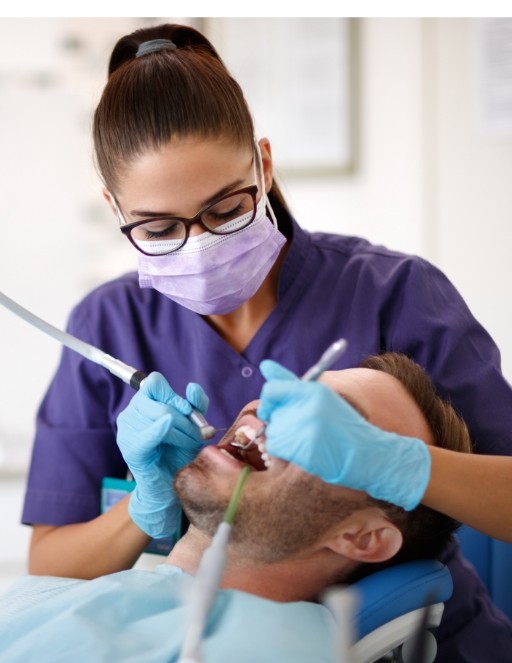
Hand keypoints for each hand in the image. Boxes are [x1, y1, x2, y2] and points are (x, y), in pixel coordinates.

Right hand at [116, 372, 208, 537]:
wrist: (172, 485)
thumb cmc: (179, 452)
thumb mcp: (192, 425)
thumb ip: (195, 405)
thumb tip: (192, 387)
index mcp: (144, 402)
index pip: (154, 383)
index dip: (173, 395)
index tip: (188, 411)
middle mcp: (131, 412)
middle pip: (162, 403)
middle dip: (185, 419)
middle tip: (197, 436)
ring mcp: (128, 430)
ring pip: (161, 417)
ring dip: (183, 432)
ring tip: (189, 444)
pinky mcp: (131, 448)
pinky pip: (147, 434)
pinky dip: (158, 429)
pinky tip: (167, 427)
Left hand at [257, 360, 429, 510]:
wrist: (365, 453)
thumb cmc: (341, 424)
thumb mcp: (320, 397)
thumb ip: (290, 384)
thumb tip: (264, 365)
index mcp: (313, 390)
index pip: (271, 389)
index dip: (268, 400)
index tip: (272, 408)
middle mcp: (307, 406)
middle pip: (271, 413)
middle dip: (280, 421)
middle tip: (304, 428)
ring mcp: (304, 429)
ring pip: (272, 432)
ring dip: (283, 438)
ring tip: (308, 440)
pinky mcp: (302, 449)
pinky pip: (275, 448)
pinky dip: (285, 451)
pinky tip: (304, 451)